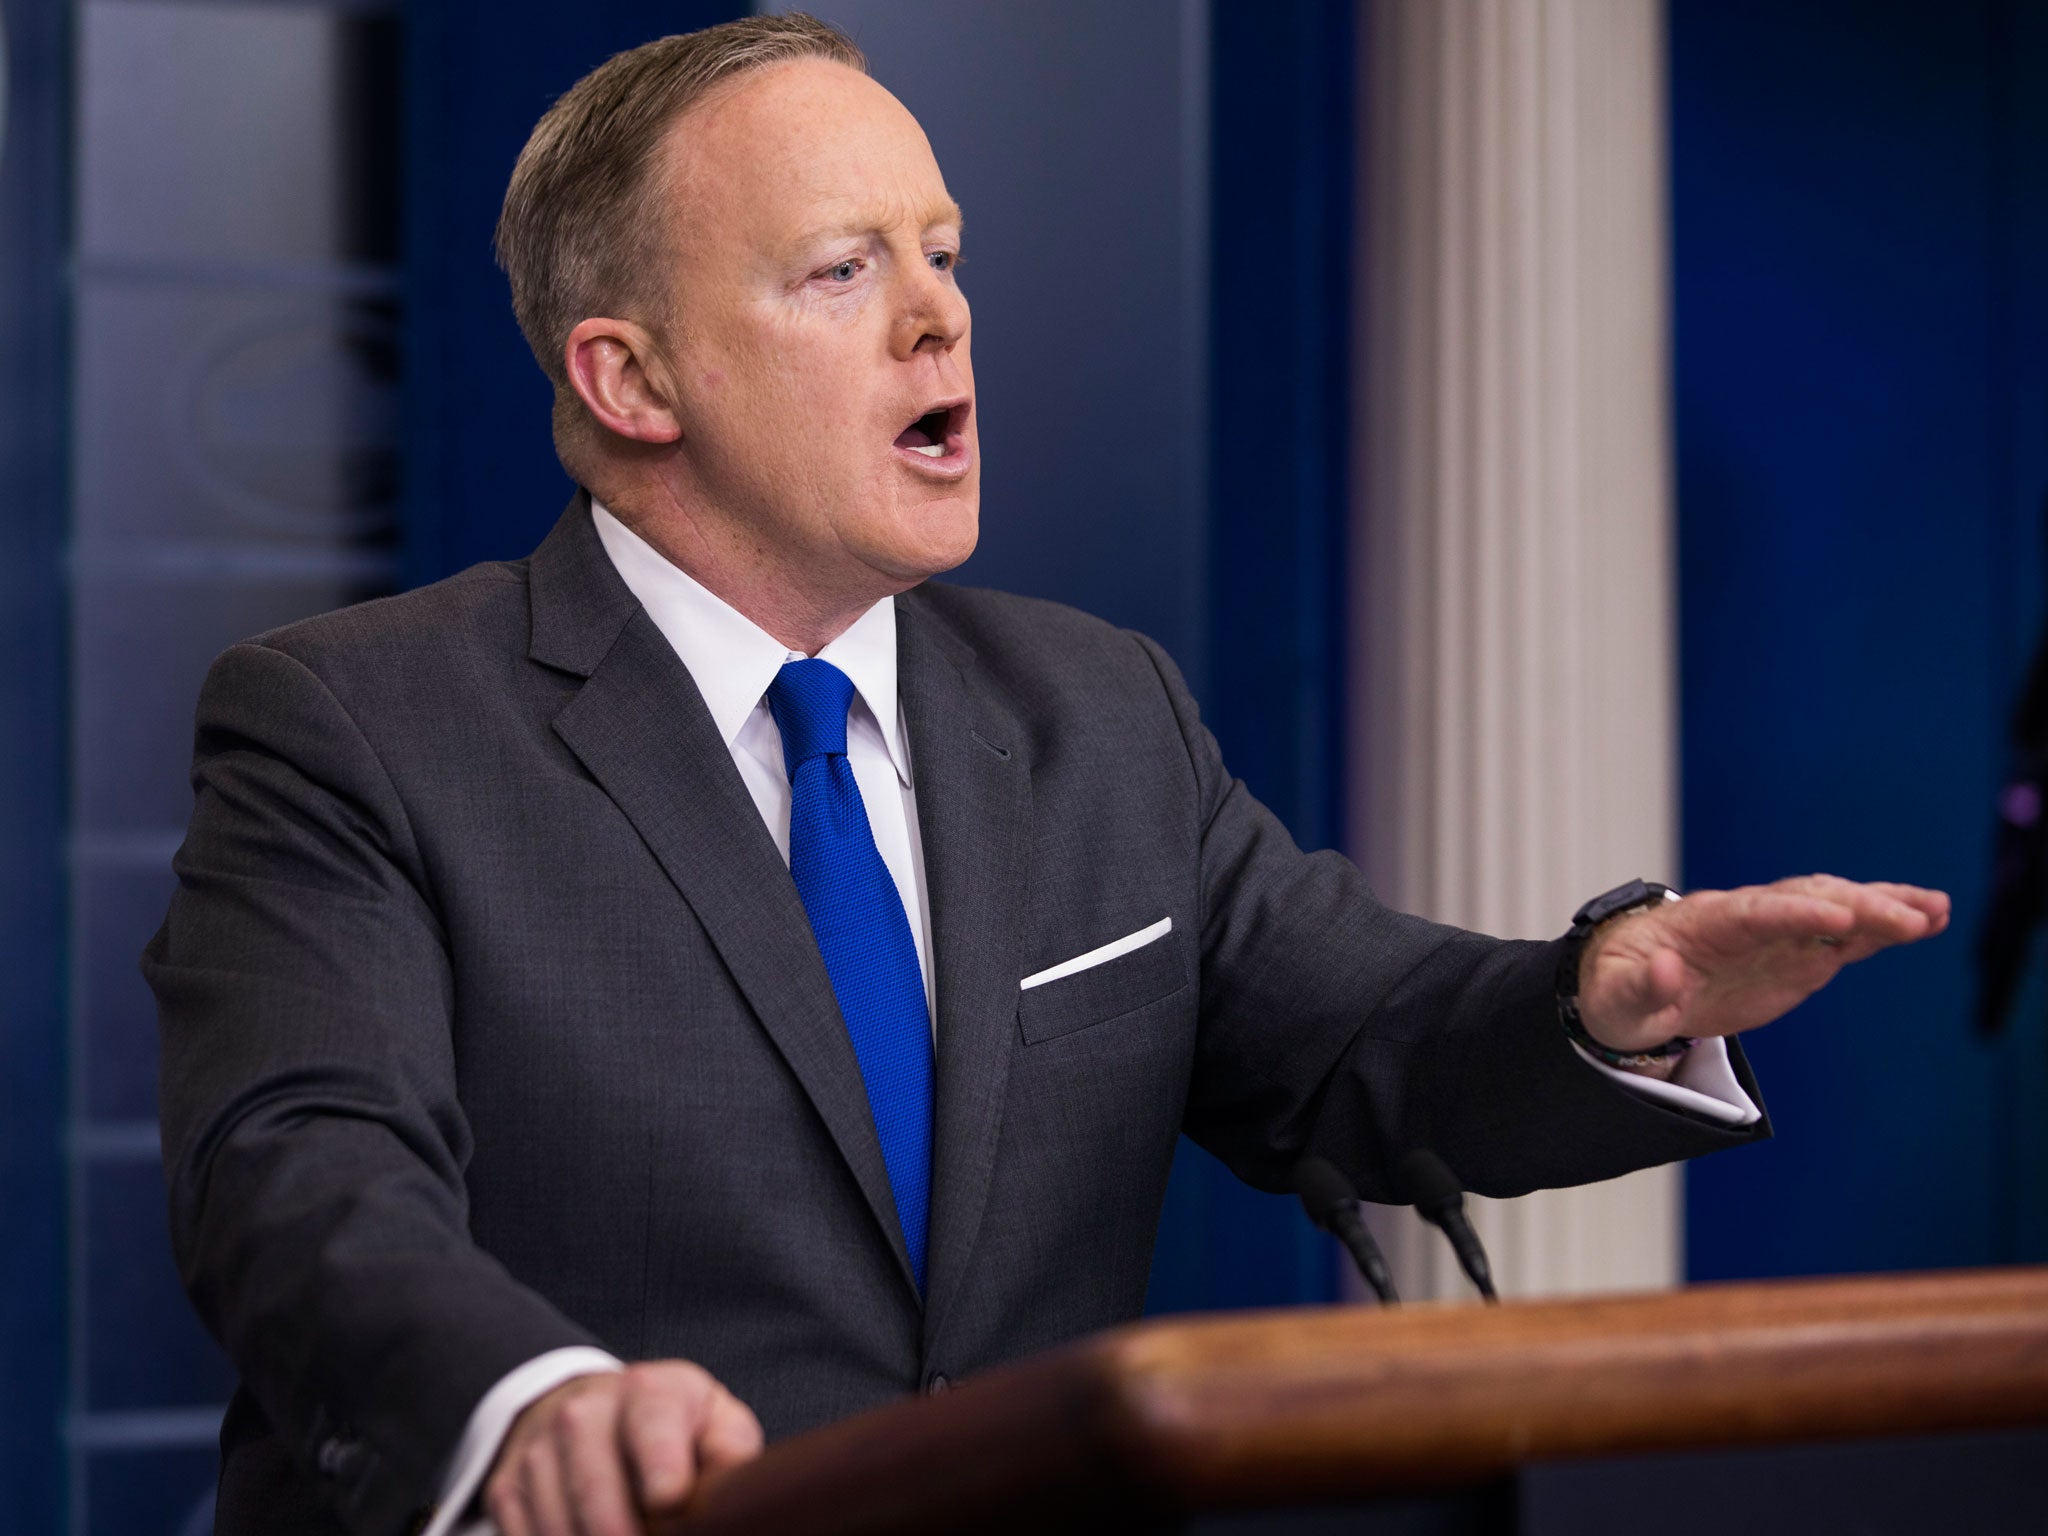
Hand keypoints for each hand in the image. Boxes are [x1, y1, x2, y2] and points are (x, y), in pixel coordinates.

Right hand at [484, 1361, 763, 1535]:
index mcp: (651, 1390)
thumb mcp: (714, 1422)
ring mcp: (540, 1447)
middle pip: (594, 1484)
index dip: (661, 1467)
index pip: (652, 1423)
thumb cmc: (674, 1427)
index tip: (669, 1501)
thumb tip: (735, 1495)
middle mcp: (585, 1411)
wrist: (594, 1408)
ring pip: (556, 1520)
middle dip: (618, 1531)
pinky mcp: (507, 1484)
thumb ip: (731, 1453)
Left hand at [1577, 874, 1950, 1060]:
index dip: (1796, 912)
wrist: (1630, 988)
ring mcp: (1779, 934)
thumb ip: (1644, 987)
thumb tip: (1668, 972)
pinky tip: (1929, 920)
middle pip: (1808, 902)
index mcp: (1704, 923)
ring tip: (1936, 910)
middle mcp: (1750, 918)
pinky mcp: (1799, 953)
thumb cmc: (1618, 990)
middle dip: (1857, 906)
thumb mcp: (1618, 998)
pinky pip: (1846, 935)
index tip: (1837, 914)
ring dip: (1884, 907)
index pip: (1755, 912)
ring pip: (1836, 909)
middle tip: (1910, 919)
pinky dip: (1885, 928)